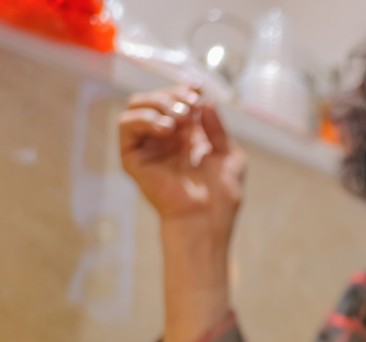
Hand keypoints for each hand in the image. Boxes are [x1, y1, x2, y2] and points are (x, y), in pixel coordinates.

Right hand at [119, 85, 245, 243]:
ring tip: (180, 120)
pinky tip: (167, 129)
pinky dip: (145, 119)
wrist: (207, 219)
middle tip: (191, 106)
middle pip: (155, 98)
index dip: (184, 89)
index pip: (176, 100)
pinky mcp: (132, 158)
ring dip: (158, 104)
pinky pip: (126, 126)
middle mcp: (164, 138)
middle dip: (173, 95)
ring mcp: (147, 147)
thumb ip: (217, 128)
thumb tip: (205, 101)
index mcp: (186, 135)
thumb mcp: (229, 155)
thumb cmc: (221, 194)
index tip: (198, 89)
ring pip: (136, 106)